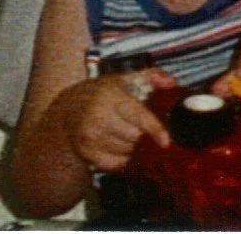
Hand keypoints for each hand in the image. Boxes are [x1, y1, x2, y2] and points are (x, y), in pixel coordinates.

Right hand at [60, 68, 176, 171]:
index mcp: (111, 97)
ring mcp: (89, 137)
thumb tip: (172, 83)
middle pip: (134, 137)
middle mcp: (98, 117)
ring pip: (125, 151)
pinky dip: (123, 159)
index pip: (137, 116)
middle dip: (145, 136)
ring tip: (132, 136)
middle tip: (145, 130)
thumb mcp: (126, 78)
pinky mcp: (85, 152)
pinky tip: (123, 148)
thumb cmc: (103, 92)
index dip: (154, 129)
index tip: (166, 141)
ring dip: (134, 147)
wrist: (68, 107)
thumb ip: (153, 76)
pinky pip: (113, 164)